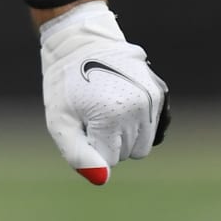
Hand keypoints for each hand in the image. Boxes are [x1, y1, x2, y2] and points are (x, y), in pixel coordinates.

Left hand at [39, 1, 168, 184]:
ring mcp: (153, 99)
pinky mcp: (161, 93)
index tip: (81, 122)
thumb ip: (78, 154)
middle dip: (108, 141)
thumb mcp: (59, 121)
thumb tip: (103, 179)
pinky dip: (141, 125)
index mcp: (111, 116)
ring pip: (143, 144)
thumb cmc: (64, 84)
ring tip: (106, 107)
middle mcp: (139, 108)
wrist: (80, 41)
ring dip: (125, 134)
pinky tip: (124, 106)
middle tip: (92, 113)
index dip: (91, 145)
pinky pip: (157, 129)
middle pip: (127, 153)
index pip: (109, 160)